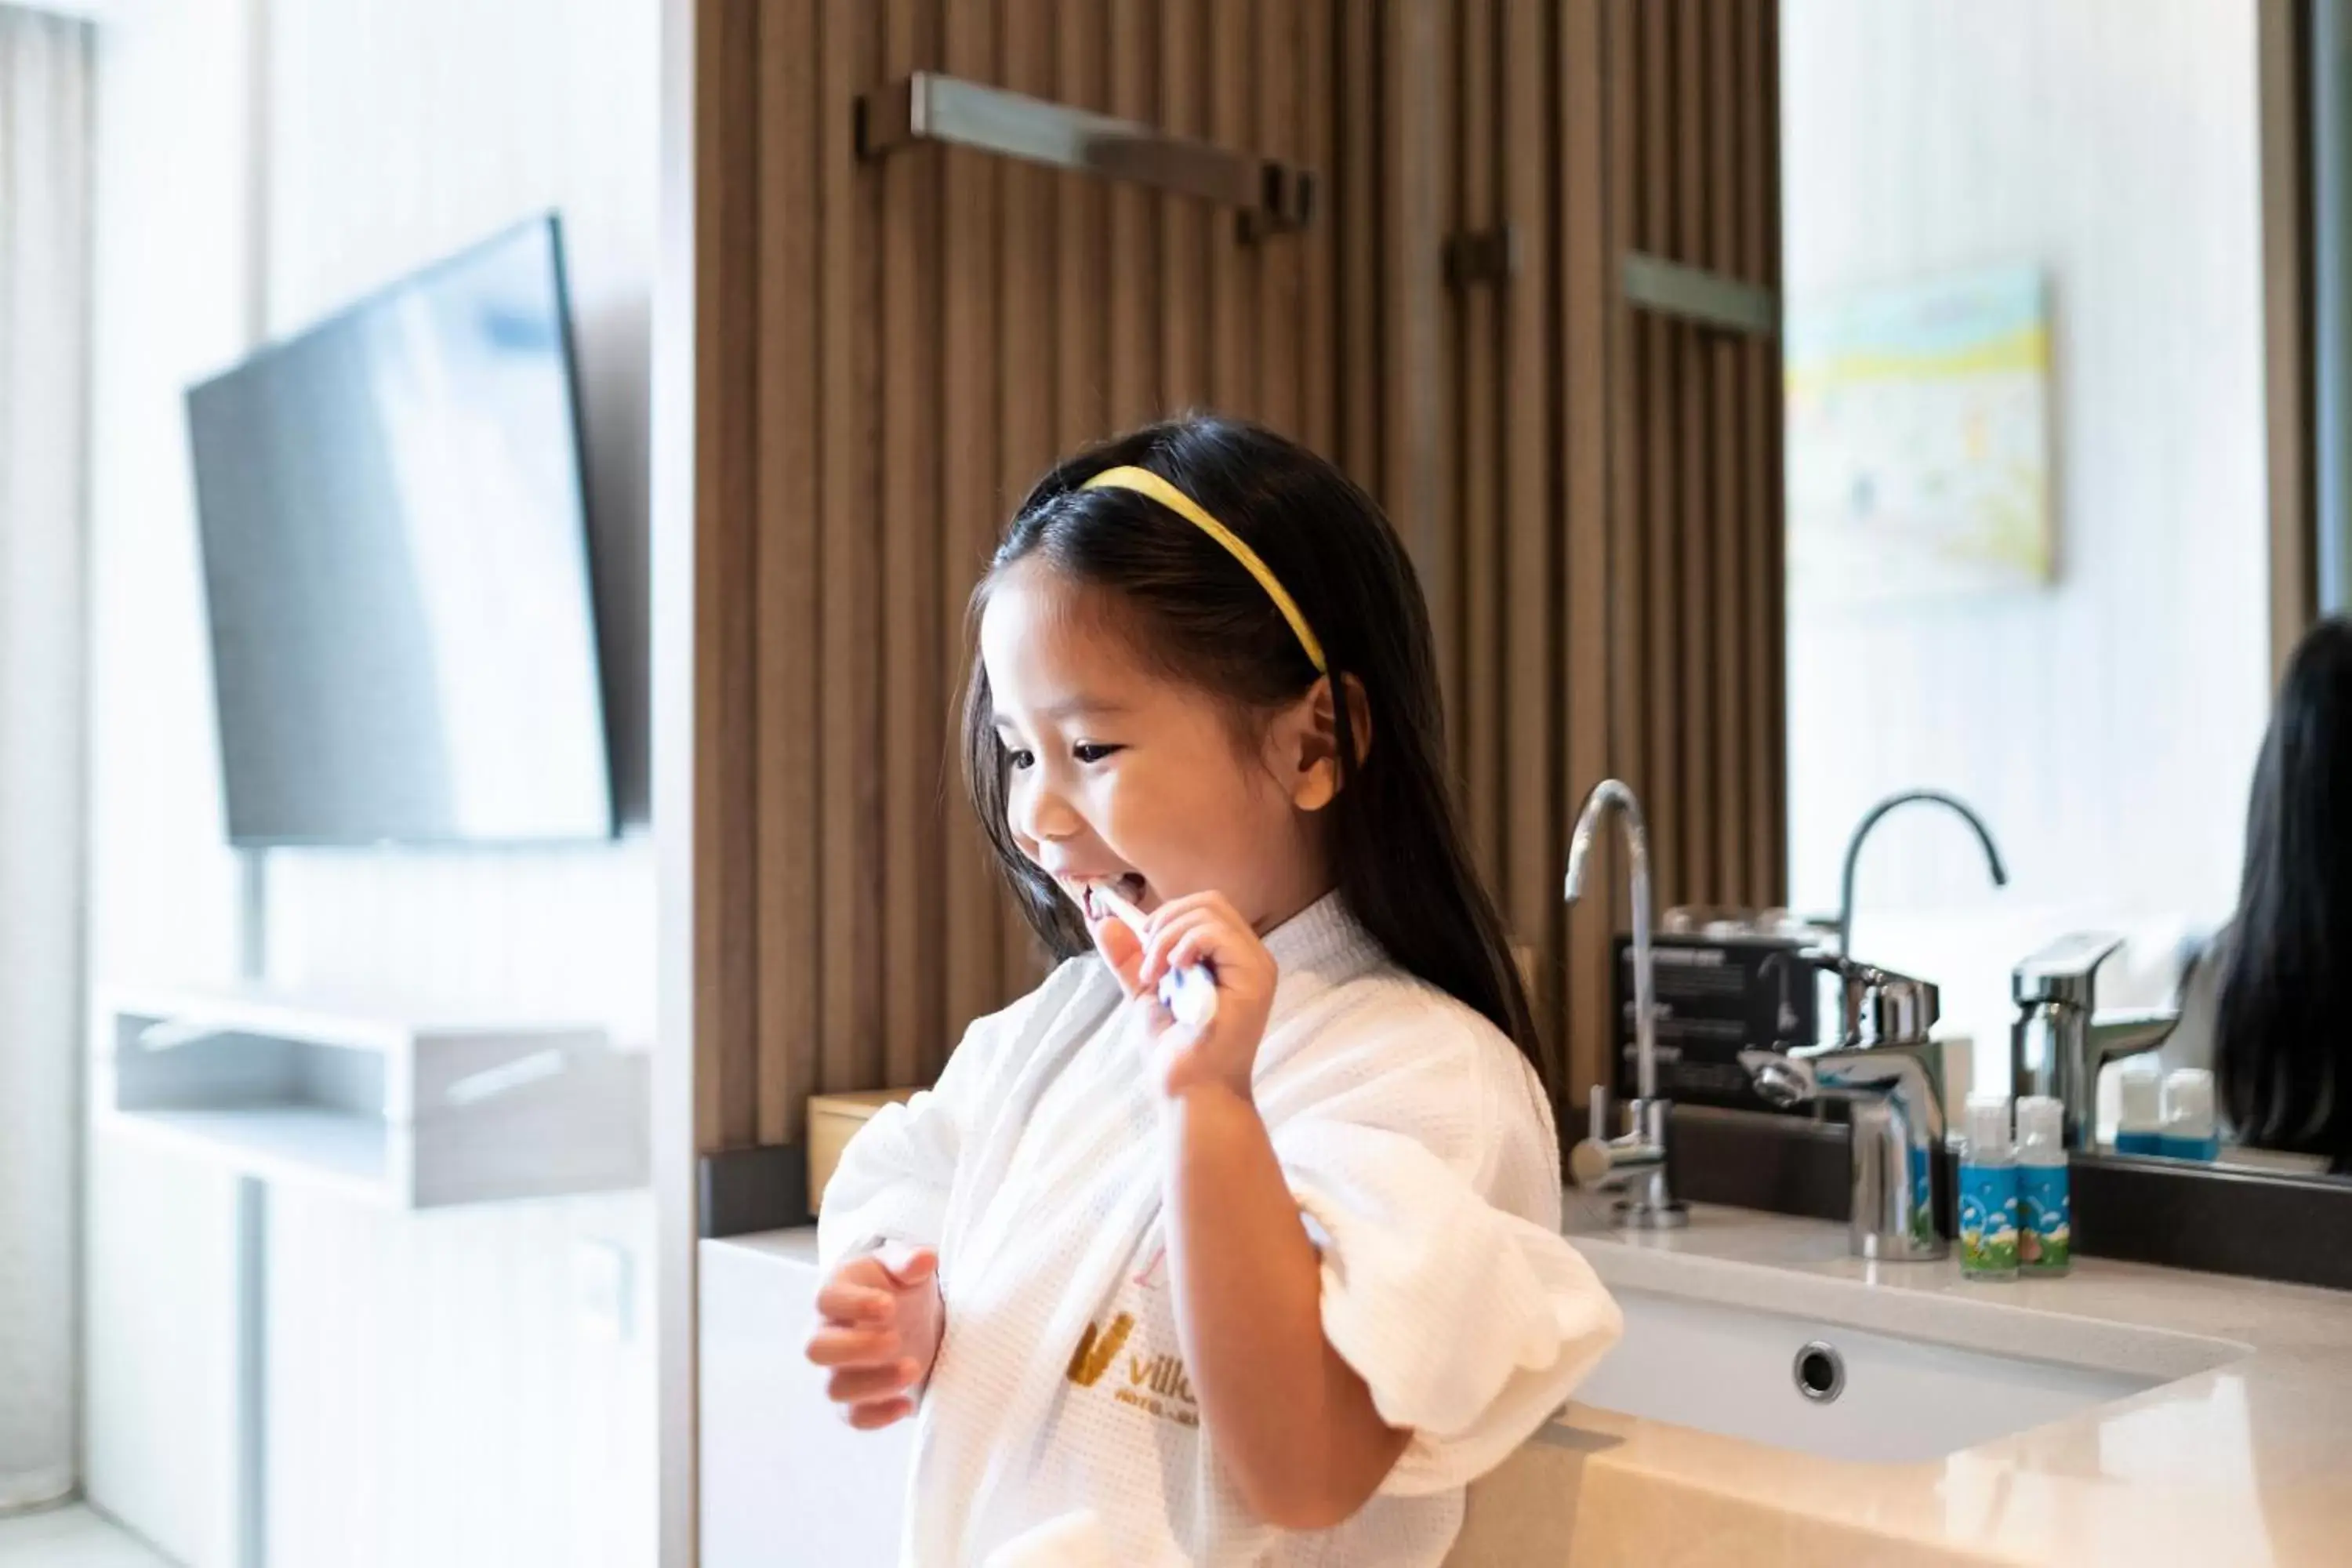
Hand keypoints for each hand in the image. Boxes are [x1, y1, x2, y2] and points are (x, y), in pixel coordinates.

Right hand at [804, 1242, 943, 1429]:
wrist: (908, 1318)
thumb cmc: (897, 1286)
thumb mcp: (904, 1267)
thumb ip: (909, 1261)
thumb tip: (924, 1259)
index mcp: (834, 1295)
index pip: (825, 1300)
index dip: (853, 1305)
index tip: (889, 1306)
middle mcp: (825, 1335)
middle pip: (817, 1349)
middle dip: (856, 1348)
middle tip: (895, 1339)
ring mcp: (836, 1371)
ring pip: (834, 1389)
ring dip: (873, 1384)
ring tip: (913, 1368)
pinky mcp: (853, 1400)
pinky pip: (853, 1417)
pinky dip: (878, 1417)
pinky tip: (907, 1405)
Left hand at [1092, 891, 1276, 1100]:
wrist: (1189, 1092)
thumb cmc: (1176, 1052)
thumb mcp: (1145, 994)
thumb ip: (1129, 958)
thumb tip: (1104, 921)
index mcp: (1230, 958)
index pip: (1203, 909)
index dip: (1167, 918)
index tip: (1143, 951)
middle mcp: (1250, 957)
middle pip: (1209, 901)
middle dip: (1166, 922)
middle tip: (1147, 963)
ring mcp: (1256, 967)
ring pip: (1210, 912)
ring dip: (1168, 937)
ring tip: (1154, 975)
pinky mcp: (1255, 979)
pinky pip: (1217, 935)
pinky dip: (1184, 944)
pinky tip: (1171, 973)